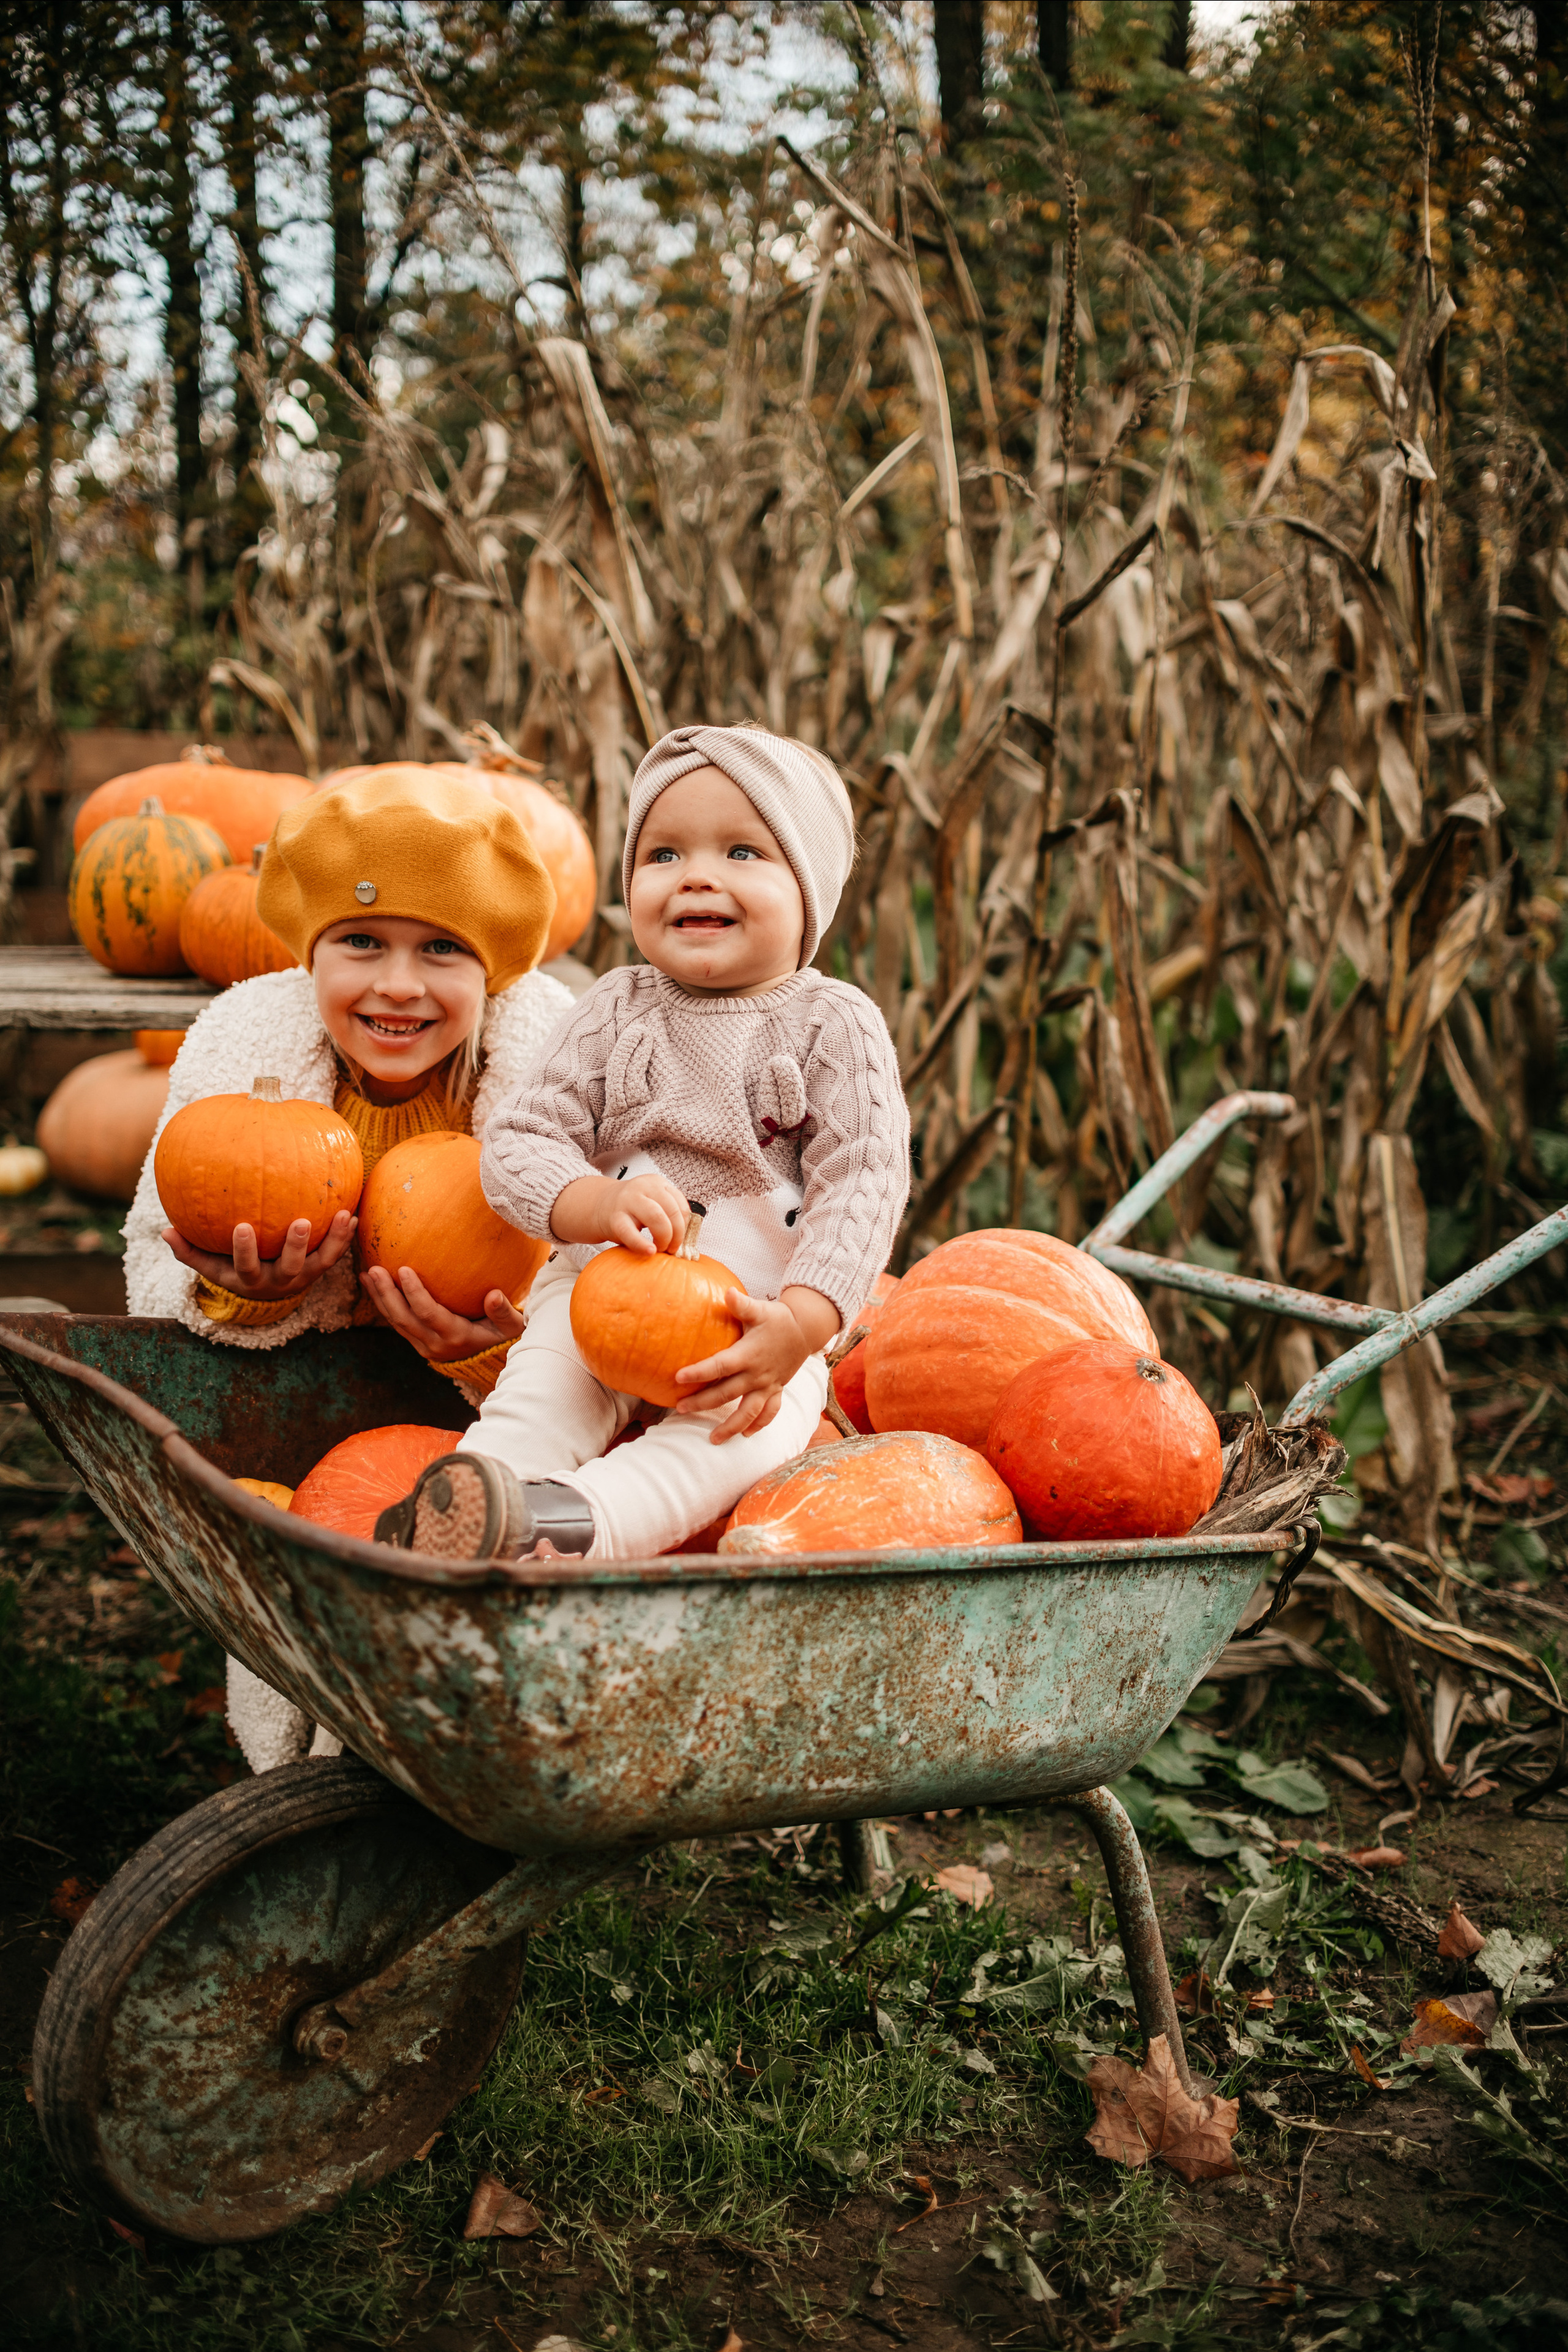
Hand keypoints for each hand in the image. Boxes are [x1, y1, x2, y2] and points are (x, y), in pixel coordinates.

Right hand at [163, 1210, 356, 1301]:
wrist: (266, 1293)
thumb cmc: (234, 1269)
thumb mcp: (211, 1265)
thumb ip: (188, 1250)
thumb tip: (164, 1231)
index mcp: (250, 1280)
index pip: (246, 1267)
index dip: (244, 1251)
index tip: (242, 1227)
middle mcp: (279, 1281)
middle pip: (290, 1267)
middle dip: (295, 1246)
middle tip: (301, 1223)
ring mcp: (303, 1276)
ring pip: (321, 1262)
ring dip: (333, 1240)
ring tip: (342, 1215)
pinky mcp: (320, 1269)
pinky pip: (336, 1253)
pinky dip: (344, 1236)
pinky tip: (353, 1213)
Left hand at [359, 1265, 526, 1362]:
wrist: (493, 1362)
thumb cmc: (504, 1337)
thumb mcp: (512, 1327)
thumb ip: (504, 1313)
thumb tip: (494, 1295)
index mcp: (455, 1337)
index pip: (428, 1314)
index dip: (414, 1293)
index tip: (403, 1269)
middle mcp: (434, 1343)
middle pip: (403, 1319)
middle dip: (386, 1294)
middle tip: (373, 1269)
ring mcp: (423, 1345)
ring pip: (395, 1322)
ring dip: (379, 1298)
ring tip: (366, 1273)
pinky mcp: (418, 1342)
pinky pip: (396, 1322)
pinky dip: (383, 1303)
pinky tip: (373, 1284)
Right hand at [549, 1170, 691, 1254]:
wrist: (600, 1206)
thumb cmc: (633, 1210)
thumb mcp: (653, 1203)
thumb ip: (670, 1214)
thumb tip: (689, 1241)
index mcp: (658, 1183)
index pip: (681, 1205)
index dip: (685, 1227)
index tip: (680, 1240)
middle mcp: (644, 1187)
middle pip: (672, 1211)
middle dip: (677, 1234)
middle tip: (672, 1248)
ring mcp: (628, 1200)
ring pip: (657, 1218)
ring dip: (664, 1238)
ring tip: (660, 1249)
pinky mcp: (615, 1217)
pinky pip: (631, 1233)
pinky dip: (643, 1244)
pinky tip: (649, 1252)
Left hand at [673, 1285, 840, 1442]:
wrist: (805, 1331)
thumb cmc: (777, 1319)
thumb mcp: (760, 1309)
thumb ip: (741, 1304)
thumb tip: (726, 1292)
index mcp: (748, 1354)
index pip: (720, 1366)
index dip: (699, 1372)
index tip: (678, 1377)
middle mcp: (757, 1375)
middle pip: (726, 1394)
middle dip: (702, 1403)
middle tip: (680, 1409)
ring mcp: (767, 1386)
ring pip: (748, 1412)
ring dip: (730, 1426)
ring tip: (713, 1439)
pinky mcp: (776, 1390)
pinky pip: (769, 1413)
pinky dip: (758, 1425)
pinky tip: (745, 1434)